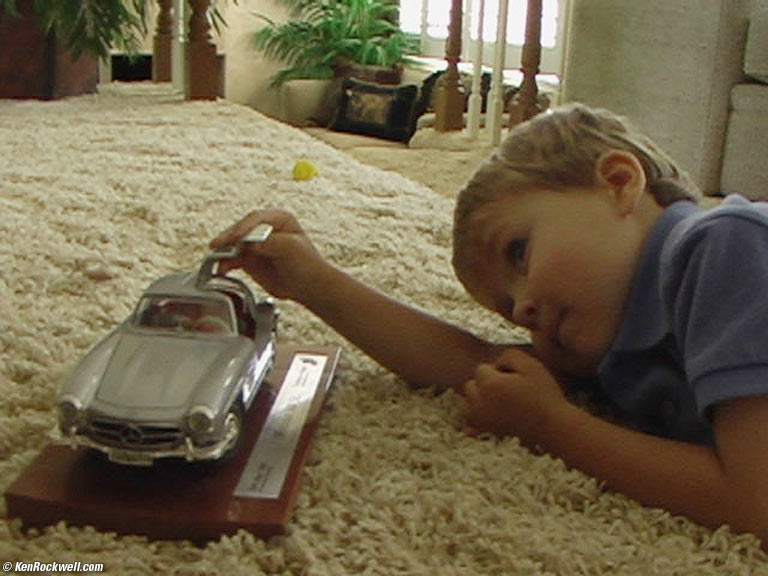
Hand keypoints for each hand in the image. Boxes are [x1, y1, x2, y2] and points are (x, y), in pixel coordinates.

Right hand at [210, 208, 326, 302]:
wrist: (308, 287)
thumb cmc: (307, 264)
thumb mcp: (292, 248)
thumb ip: (270, 243)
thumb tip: (250, 244)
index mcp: (278, 218)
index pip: (256, 219)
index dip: (244, 227)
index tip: (235, 238)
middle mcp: (263, 228)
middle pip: (240, 229)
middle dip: (229, 238)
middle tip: (218, 245)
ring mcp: (254, 244)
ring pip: (233, 244)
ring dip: (223, 251)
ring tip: (215, 258)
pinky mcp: (248, 259)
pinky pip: (231, 259)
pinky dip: (224, 263)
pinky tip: (220, 268)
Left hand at [458, 347, 570, 443]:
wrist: (552, 426)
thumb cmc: (543, 393)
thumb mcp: (530, 365)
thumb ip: (508, 356)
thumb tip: (495, 366)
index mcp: (489, 385)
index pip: (481, 369)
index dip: (499, 371)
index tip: (516, 380)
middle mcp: (479, 403)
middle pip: (471, 384)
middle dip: (485, 384)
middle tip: (509, 390)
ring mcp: (480, 418)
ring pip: (468, 401)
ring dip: (479, 398)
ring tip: (501, 401)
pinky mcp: (485, 429)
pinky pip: (469, 418)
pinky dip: (478, 413)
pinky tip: (495, 413)